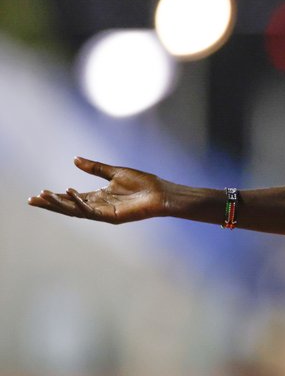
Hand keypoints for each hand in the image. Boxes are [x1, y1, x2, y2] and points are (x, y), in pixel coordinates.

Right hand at [27, 157, 166, 223]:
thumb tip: (74, 159)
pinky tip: (69, 193)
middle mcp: (98, 206)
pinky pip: (91, 211)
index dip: (55, 196)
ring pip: (76, 210)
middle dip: (51, 203)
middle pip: (69, 206)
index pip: (71, 198)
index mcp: (98, 196)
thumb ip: (94, 168)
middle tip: (32, 200)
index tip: (38, 193)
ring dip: (60, 204)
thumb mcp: (115, 172)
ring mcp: (104, 212)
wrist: (162, 193)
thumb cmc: (143, 183)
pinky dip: (79, 203)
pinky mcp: (112, 216)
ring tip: (44, 197)